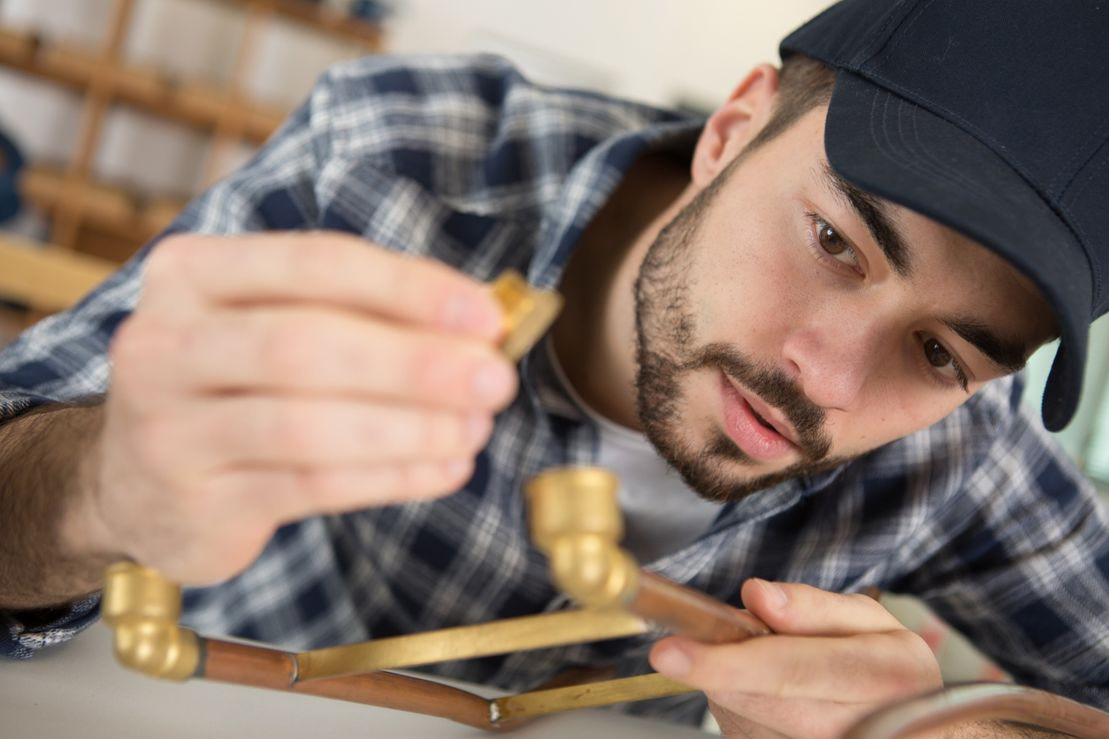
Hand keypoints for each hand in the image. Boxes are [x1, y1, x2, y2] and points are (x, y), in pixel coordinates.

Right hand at [77, 232, 515, 584]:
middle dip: (414, 362)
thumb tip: (478, 326)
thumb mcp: (271, 322)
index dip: (408, 288)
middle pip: (304, 344)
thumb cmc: (233, 383)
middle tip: (494, 378)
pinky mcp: (196, 504)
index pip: (315, 264)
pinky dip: (391, 477)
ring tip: (475, 428)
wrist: (132, 481)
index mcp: (193, 273)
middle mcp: (165, 344)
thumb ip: (359, 314)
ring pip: (305, 425)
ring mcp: (169, 429)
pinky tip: (445, 468)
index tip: (486, 316)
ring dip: (409, 428)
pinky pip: (311, 487)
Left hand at [648, 579, 942, 738]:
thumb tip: (758, 596)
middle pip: (763, 701)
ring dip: (731, 689)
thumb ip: (812, 606)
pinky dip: (741, 709)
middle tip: (679, 651)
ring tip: (756, 667)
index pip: (793, 669)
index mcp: (887, 675)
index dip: (727, 662)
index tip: (670, 652)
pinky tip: (764, 698)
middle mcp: (863, 726)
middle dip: (717, 671)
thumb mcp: (865, 619)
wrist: (906, 723)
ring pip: (749, 720)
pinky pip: (747, 731)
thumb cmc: (880, 662)